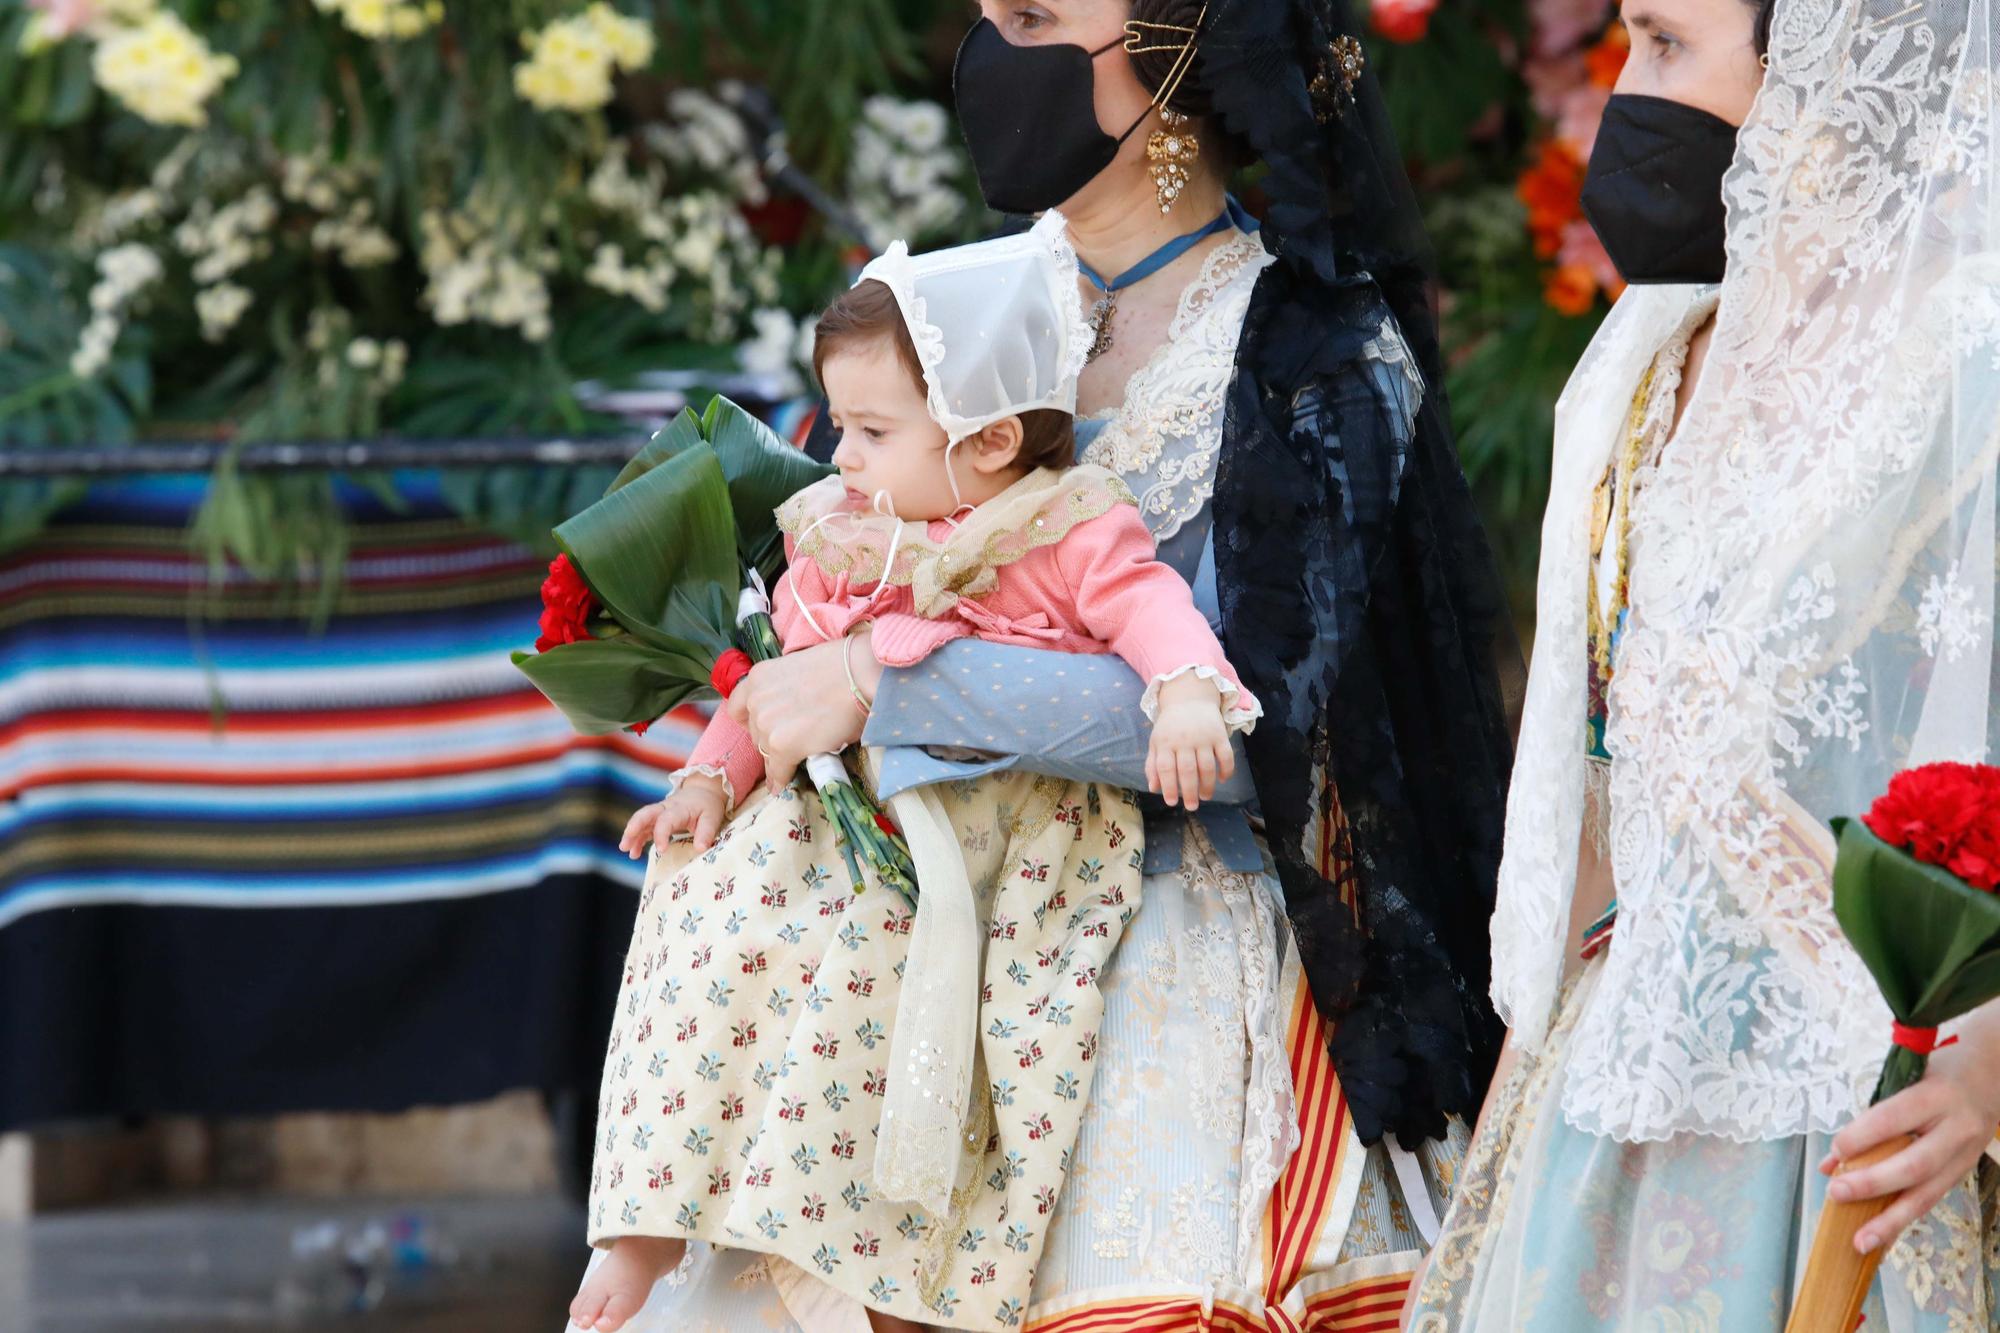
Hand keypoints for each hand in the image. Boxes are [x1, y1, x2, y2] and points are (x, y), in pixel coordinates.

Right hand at [619, 776, 727, 857]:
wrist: (703, 791)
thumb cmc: (707, 806)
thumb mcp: (712, 818)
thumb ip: (706, 833)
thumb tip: (700, 849)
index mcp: (679, 808)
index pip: (666, 820)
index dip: (661, 834)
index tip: (661, 850)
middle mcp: (666, 807)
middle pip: (646, 813)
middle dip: (635, 827)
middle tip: (625, 843)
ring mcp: (659, 812)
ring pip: (642, 820)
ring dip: (632, 834)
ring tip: (625, 849)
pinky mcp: (657, 818)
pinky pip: (644, 827)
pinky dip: (638, 838)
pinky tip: (634, 852)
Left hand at [727, 629, 877, 788]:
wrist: (860, 676)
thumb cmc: (841, 667)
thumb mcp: (798, 668)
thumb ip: (783, 689)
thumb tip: (791, 708)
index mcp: (758, 677)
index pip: (738, 707)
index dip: (751, 719)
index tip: (764, 725)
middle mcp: (756, 700)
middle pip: (754, 732)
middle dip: (770, 737)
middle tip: (793, 738)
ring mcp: (767, 725)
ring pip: (766, 752)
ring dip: (778, 756)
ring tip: (796, 758)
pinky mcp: (783, 746)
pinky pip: (778, 771)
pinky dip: (781, 779)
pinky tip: (783, 784)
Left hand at [1145, 674, 1235, 811]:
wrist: (1189, 697)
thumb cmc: (1170, 726)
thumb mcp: (1156, 742)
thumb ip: (1153, 765)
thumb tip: (1154, 789)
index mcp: (1165, 742)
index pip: (1165, 768)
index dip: (1168, 787)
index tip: (1172, 802)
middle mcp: (1184, 740)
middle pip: (1187, 770)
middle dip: (1190, 791)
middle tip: (1191, 807)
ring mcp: (1203, 737)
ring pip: (1207, 766)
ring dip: (1208, 785)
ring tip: (1205, 797)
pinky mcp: (1219, 734)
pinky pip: (1226, 755)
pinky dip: (1227, 769)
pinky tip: (1223, 780)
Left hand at [1820, 1013, 1999, 1253]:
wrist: (1992, 1075)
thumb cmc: (1937, 1074)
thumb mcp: (1905, 1079)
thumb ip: (1871, 1118)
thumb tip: (1832, 1162)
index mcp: (1937, 1096)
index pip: (1894, 1118)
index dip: (1863, 1137)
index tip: (1836, 1150)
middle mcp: (1957, 1128)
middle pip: (1915, 1164)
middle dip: (1873, 1184)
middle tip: (1837, 1194)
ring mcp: (1966, 1154)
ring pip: (1928, 1193)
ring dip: (1890, 1220)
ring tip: (1860, 1242)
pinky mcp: (1966, 1171)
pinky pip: (1933, 1198)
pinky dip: (1904, 1217)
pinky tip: (1883, 1236)